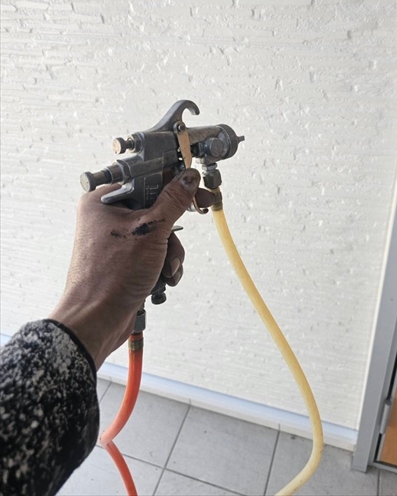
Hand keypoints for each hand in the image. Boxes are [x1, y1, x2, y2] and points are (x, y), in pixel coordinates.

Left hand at [50, 168, 212, 368]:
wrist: (97, 321)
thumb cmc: (110, 277)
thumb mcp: (151, 232)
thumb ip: (173, 201)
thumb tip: (188, 178)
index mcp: (103, 199)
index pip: (145, 176)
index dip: (173, 179)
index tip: (195, 183)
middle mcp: (106, 215)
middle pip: (155, 205)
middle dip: (173, 227)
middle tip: (198, 213)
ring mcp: (115, 238)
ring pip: (158, 230)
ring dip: (170, 250)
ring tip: (167, 267)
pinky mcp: (124, 257)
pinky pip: (153, 249)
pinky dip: (163, 263)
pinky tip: (162, 278)